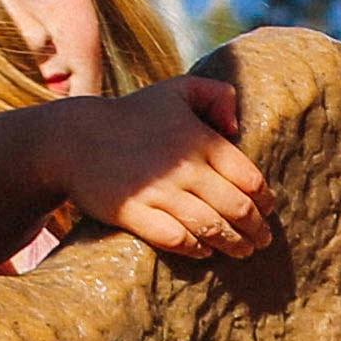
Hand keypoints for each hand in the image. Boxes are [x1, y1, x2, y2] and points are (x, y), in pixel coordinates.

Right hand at [53, 78, 271, 261]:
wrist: (74, 138)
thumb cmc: (132, 115)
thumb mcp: (177, 89)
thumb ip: (217, 95)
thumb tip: (237, 128)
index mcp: (199, 139)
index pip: (248, 178)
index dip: (264, 200)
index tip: (267, 210)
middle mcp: (184, 167)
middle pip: (236, 208)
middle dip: (255, 229)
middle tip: (261, 240)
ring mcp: (158, 192)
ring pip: (211, 227)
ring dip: (233, 244)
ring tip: (242, 251)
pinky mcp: (133, 212)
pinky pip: (175, 238)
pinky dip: (195, 247)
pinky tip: (203, 250)